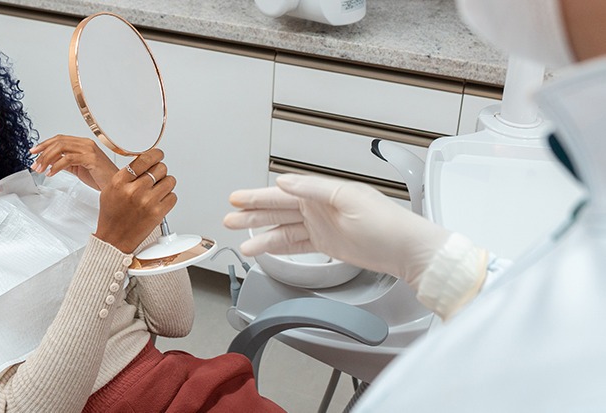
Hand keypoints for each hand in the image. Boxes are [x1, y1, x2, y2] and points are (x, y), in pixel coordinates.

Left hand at [29, 135, 117, 189]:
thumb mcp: (78, 168)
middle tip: (35, 163)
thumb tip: (51, 161)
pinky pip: (69, 159)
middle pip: (59, 142)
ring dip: (47, 159)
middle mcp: (86, 144)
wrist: (115, 185)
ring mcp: (89, 150)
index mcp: (83, 144)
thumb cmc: (101, 178)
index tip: (33, 151)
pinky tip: (51, 173)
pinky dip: (57, 166)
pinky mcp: (91, 158)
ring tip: (41, 169)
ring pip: (62, 148)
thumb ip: (66, 163)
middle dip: (43, 152)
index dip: (45, 143)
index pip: (60, 139)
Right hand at [95, 149, 176, 252]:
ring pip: (170, 180)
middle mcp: (134, 190)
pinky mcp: (158, 213)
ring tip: (158, 191)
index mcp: (120, 182)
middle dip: (160, 171)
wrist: (114, 239)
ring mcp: (147, 202)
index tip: (159, 155)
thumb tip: (144, 161)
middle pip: (160, 168)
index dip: (156, 154)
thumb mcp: (110, 190)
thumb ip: (126, 175)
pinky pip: (173, 196)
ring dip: (166, 184)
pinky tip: (159, 201)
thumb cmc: (111, 216)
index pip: (144, 159)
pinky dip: (169, 198)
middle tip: (156, 178)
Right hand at [223, 174, 449, 282]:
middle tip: (230, 217)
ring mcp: (322, 226)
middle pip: (278, 209)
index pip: (283, 192)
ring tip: (240, 239)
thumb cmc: (387, 223)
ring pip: (283, 229)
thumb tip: (285, 182)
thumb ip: (313, 190)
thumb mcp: (348, 199)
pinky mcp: (326, 244)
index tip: (238, 198)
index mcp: (323, 192)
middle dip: (253, 214)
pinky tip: (263, 249)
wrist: (407, 250)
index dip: (258, 196)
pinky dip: (277, 247)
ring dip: (261, 233)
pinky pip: (295, 244)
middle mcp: (319, 207)